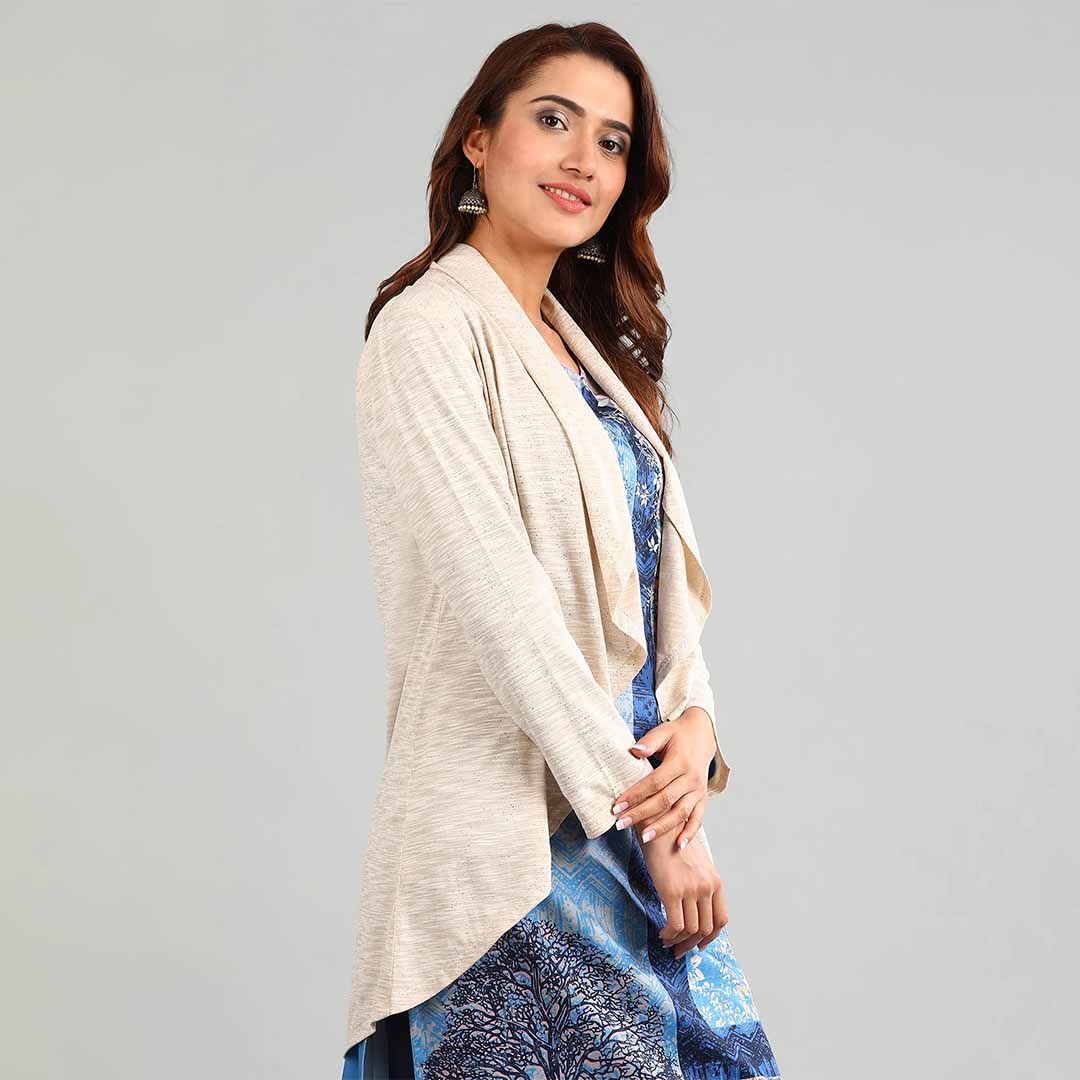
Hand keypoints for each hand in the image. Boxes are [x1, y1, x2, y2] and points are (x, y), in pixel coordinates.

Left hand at [609, 707, 718, 850]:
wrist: (702, 735)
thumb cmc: (677, 735)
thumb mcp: (663, 732)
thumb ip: (649, 742)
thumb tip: (634, 750)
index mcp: (680, 762)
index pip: (654, 782)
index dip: (635, 794)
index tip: (617, 805)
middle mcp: (691, 778)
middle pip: (664, 800)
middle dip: (642, 814)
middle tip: (621, 823)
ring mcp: (698, 790)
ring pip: (680, 813)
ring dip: (662, 827)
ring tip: (644, 837)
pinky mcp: (703, 798)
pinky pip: (698, 818)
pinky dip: (690, 833)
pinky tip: (678, 845)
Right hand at [639, 824, 727, 957]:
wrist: (658, 824)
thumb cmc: (672, 841)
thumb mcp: (695, 862)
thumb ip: (699, 883)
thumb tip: (692, 906)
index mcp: (715, 881)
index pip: (721, 920)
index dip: (711, 937)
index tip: (699, 944)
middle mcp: (707, 887)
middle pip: (706, 928)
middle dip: (692, 945)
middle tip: (679, 951)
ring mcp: (691, 890)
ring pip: (691, 930)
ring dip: (678, 942)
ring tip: (667, 941)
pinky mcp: (672, 891)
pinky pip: (675, 925)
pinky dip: (669, 934)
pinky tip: (661, 933)